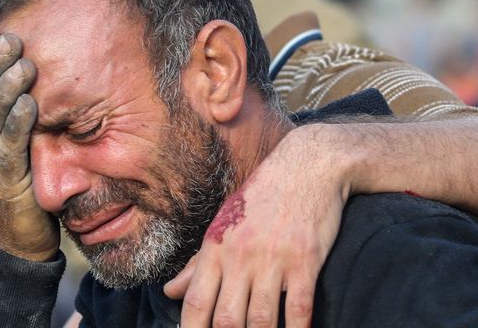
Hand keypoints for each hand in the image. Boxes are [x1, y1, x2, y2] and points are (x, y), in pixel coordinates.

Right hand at [0, 25, 58, 261]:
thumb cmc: (22, 188)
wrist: (19, 245)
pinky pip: (9, 151)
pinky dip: (18, 124)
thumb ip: (11, 117)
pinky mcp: (6, 186)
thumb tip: (25, 75)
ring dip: (4, 89)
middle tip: (8, 37)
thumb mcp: (11, 148)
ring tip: (22, 63)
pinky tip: (31, 103)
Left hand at [163, 124, 352, 327]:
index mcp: (215, 248)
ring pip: (262, 321)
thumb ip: (198, 264)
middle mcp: (240, 256)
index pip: (195, 303)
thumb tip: (169, 294)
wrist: (308, 165)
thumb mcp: (222, 224)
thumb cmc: (261, 198)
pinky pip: (299, 309)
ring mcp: (273, 259)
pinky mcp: (305, 260)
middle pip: (226, 319)